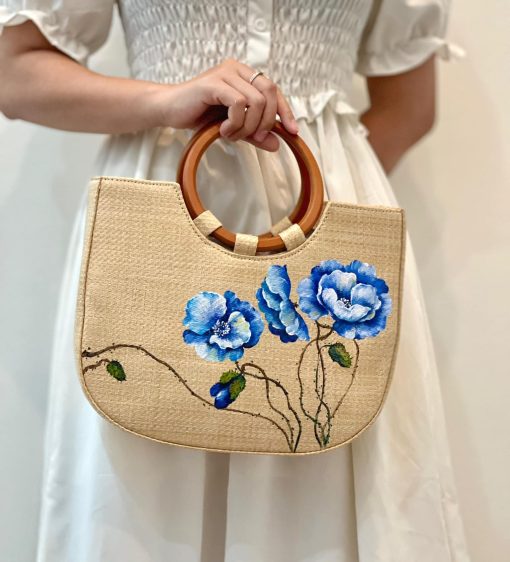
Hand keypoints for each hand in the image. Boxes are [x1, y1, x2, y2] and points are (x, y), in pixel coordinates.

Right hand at [156, 58, 298, 151]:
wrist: (170, 110)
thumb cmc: (200, 115)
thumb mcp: (234, 127)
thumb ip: (254, 134)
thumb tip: (277, 144)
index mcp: (244, 75)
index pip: (275, 90)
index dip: (286, 111)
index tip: (293, 132)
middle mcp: (236, 69)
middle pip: (270, 93)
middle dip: (267, 121)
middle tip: (254, 137)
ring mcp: (225, 74)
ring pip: (256, 101)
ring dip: (248, 126)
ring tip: (232, 134)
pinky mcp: (214, 83)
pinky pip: (238, 103)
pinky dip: (235, 122)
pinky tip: (224, 130)